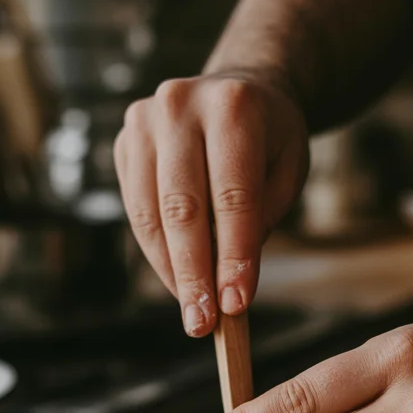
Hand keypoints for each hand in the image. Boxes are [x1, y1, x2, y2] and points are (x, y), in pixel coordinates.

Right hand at [114, 72, 307, 335]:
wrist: (238, 89)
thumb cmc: (269, 139)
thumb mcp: (288, 170)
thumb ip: (262, 218)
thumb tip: (228, 284)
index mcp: (233, 105)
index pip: (233, 196)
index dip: (233, 255)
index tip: (236, 305)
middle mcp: (180, 104)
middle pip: (183, 207)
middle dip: (195, 273)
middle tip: (204, 324)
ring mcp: (143, 120)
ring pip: (152, 213)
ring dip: (171, 270)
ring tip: (192, 312)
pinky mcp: (124, 141)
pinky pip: (136, 209)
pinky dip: (157, 251)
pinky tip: (178, 279)